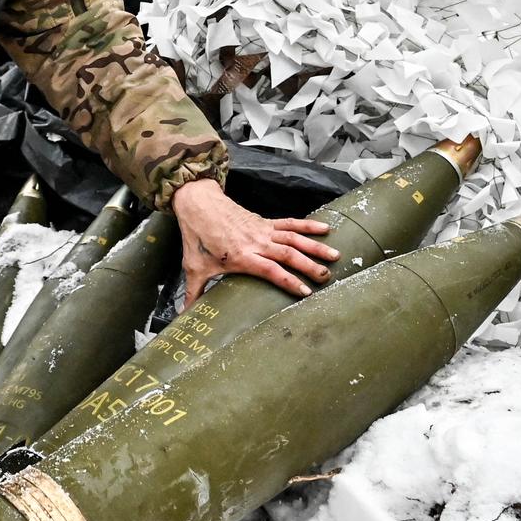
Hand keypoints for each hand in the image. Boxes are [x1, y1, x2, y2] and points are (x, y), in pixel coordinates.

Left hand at [171, 178, 337, 305]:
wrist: (198, 205)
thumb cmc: (197, 238)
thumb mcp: (194, 268)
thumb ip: (193, 293)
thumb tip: (184, 316)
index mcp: (242, 256)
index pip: (271, 271)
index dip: (289, 281)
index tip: (306, 292)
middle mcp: (257, 243)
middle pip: (288, 254)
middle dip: (309, 266)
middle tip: (327, 277)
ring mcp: (263, 230)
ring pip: (294, 238)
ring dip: (315, 246)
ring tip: (336, 255)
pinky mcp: (265, 221)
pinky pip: (290, 223)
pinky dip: (308, 225)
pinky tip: (326, 228)